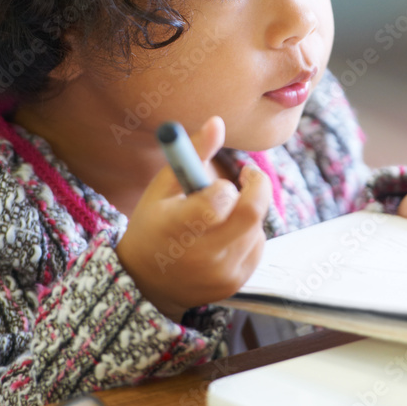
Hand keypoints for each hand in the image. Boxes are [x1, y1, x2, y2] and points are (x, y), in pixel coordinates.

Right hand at [114, 115, 270, 320]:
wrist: (147, 283)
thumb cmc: (154, 226)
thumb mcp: (163, 188)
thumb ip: (193, 154)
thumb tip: (218, 122)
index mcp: (176, 227)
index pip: (217, 201)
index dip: (226, 186)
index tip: (225, 181)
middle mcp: (202, 254)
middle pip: (251, 213)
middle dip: (259, 186)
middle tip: (249, 176)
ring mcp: (221, 272)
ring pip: (256, 228)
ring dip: (247, 212)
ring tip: (223, 215)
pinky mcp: (234, 283)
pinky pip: (257, 246)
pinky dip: (248, 234)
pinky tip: (226, 235)